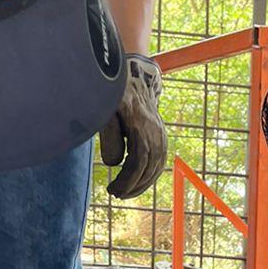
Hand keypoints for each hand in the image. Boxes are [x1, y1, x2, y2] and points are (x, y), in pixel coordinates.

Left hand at [99, 54, 167, 198]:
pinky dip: (150, 175)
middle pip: (149, 168)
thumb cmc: (115, 92)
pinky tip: (139, 182)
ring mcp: (161, 134)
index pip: (137, 162)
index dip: (125, 180)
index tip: (112, 189)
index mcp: (140, 126)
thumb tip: (113, 164)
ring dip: (142, 183)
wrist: (135, 74)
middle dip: (133, 185)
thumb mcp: (106, 109)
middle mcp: (155, 132)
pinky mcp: (161, 135)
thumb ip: (109, 136)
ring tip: (126, 192)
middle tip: (116, 194)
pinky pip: (160, 161)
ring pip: (157, 166)